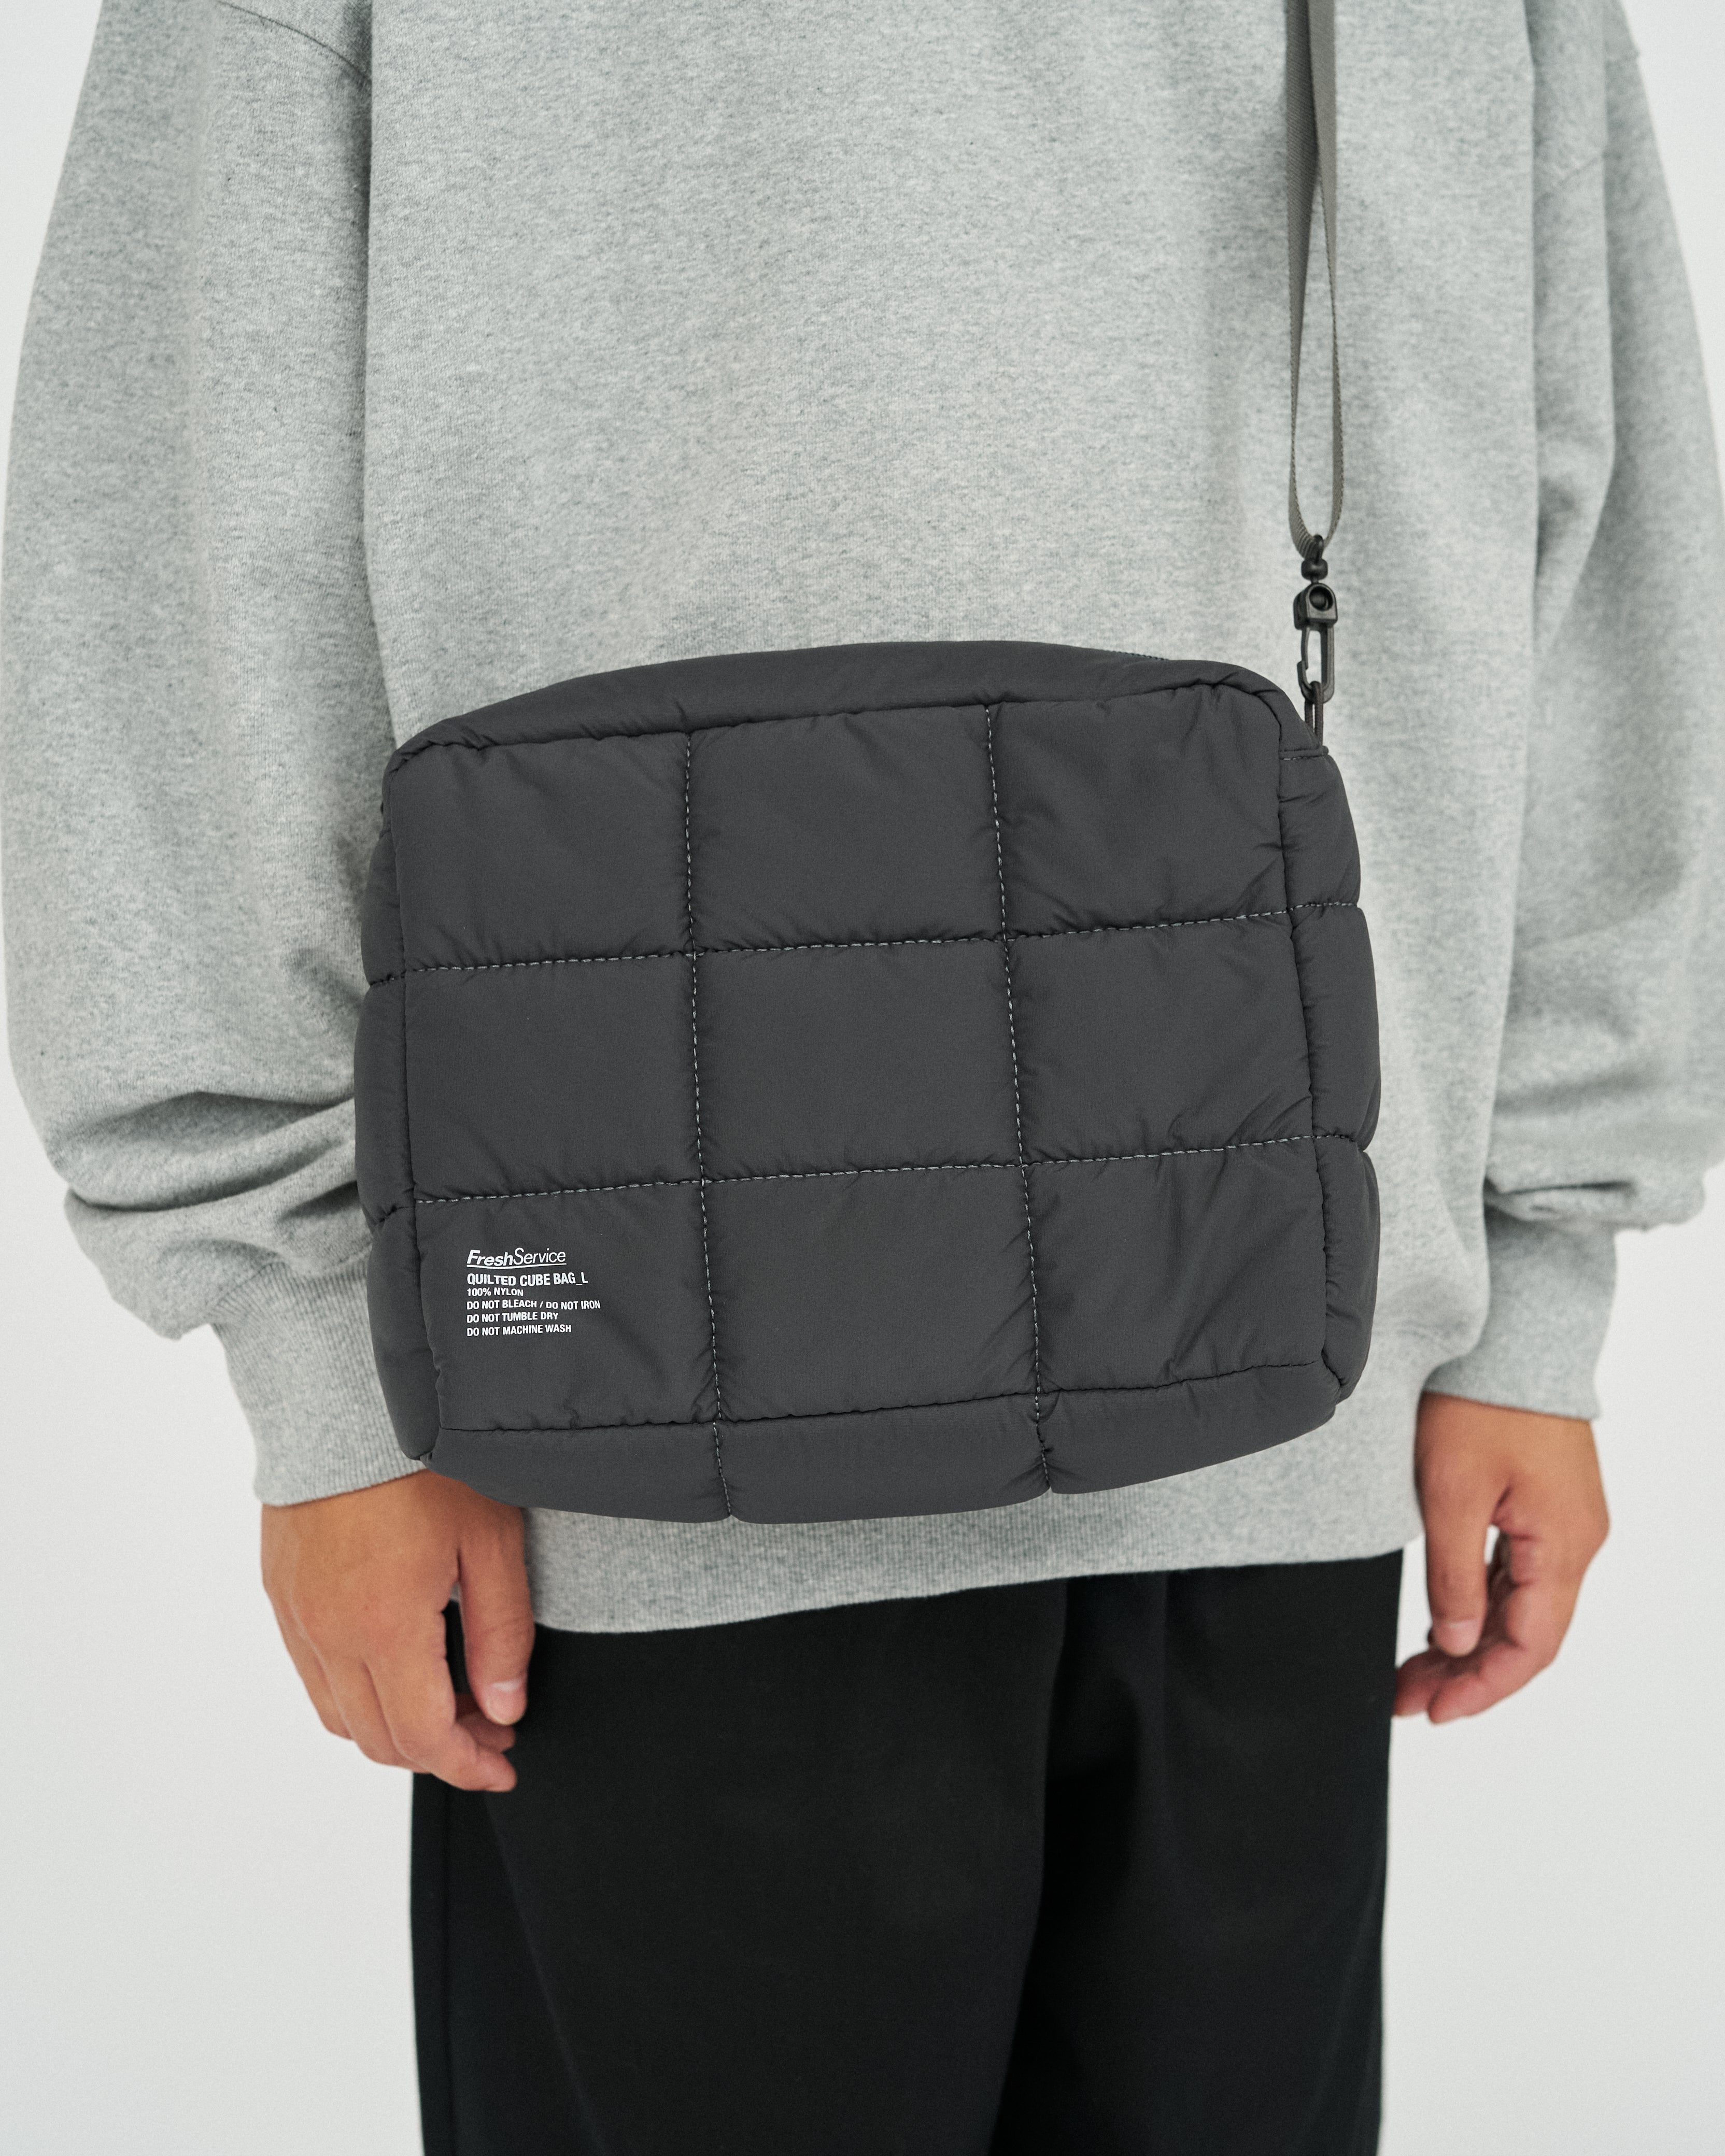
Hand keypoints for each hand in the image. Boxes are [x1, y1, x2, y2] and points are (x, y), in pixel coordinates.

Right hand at [261, 1470, 533, 1791]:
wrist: (346, 1399)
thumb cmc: (421, 1460)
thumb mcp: (489, 1541)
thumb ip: (501, 1633)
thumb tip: (505, 1706)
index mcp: (381, 1627)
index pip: (422, 1738)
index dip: (467, 1765)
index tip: (502, 1763)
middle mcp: (328, 1633)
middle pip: (378, 1739)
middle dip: (440, 1750)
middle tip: (489, 1726)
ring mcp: (296, 1615)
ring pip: (339, 1715)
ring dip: (395, 1726)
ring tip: (450, 1697)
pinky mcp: (280, 1592)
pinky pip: (314, 1673)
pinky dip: (356, 1692)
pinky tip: (400, 1661)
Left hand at [1395, 1392, 1608, 1723]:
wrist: (1507, 1333)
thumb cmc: (1479, 1400)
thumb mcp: (1452, 1489)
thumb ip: (1455, 1574)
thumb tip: (1458, 1645)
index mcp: (1564, 1543)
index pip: (1530, 1646)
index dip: (1483, 1688)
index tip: (1432, 1712)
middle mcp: (1576, 1540)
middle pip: (1527, 1634)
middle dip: (1469, 1675)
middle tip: (1409, 1699)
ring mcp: (1563, 1523)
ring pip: (1521, 1607)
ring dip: (1471, 1643)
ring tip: (1414, 1673)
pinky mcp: (1544, 1505)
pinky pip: (1518, 1574)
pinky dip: (1481, 1605)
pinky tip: (1444, 1624)